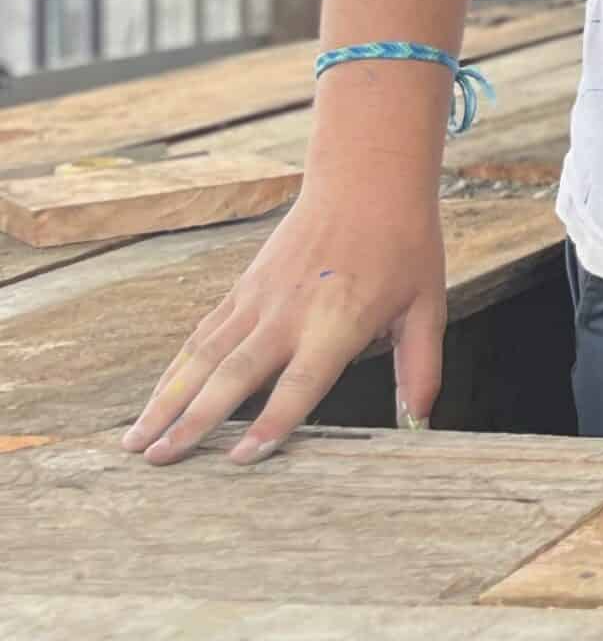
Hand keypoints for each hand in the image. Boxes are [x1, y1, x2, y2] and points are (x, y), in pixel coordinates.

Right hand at [120, 175, 446, 464]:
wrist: (365, 180)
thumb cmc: (403, 244)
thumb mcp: (427, 305)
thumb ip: (420, 366)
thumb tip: (419, 420)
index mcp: (338, 320)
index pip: (300, 382)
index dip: (271, 422)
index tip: (240, 458)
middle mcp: (290, 312)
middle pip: (234, 374)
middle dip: (194, 421)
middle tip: (160, 460)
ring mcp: (259, 298)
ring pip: (204, 356)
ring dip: (168, 400)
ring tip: (137, 441)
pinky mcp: (243, 288)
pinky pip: (203, 335)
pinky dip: (176, 369)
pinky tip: (157, 399)